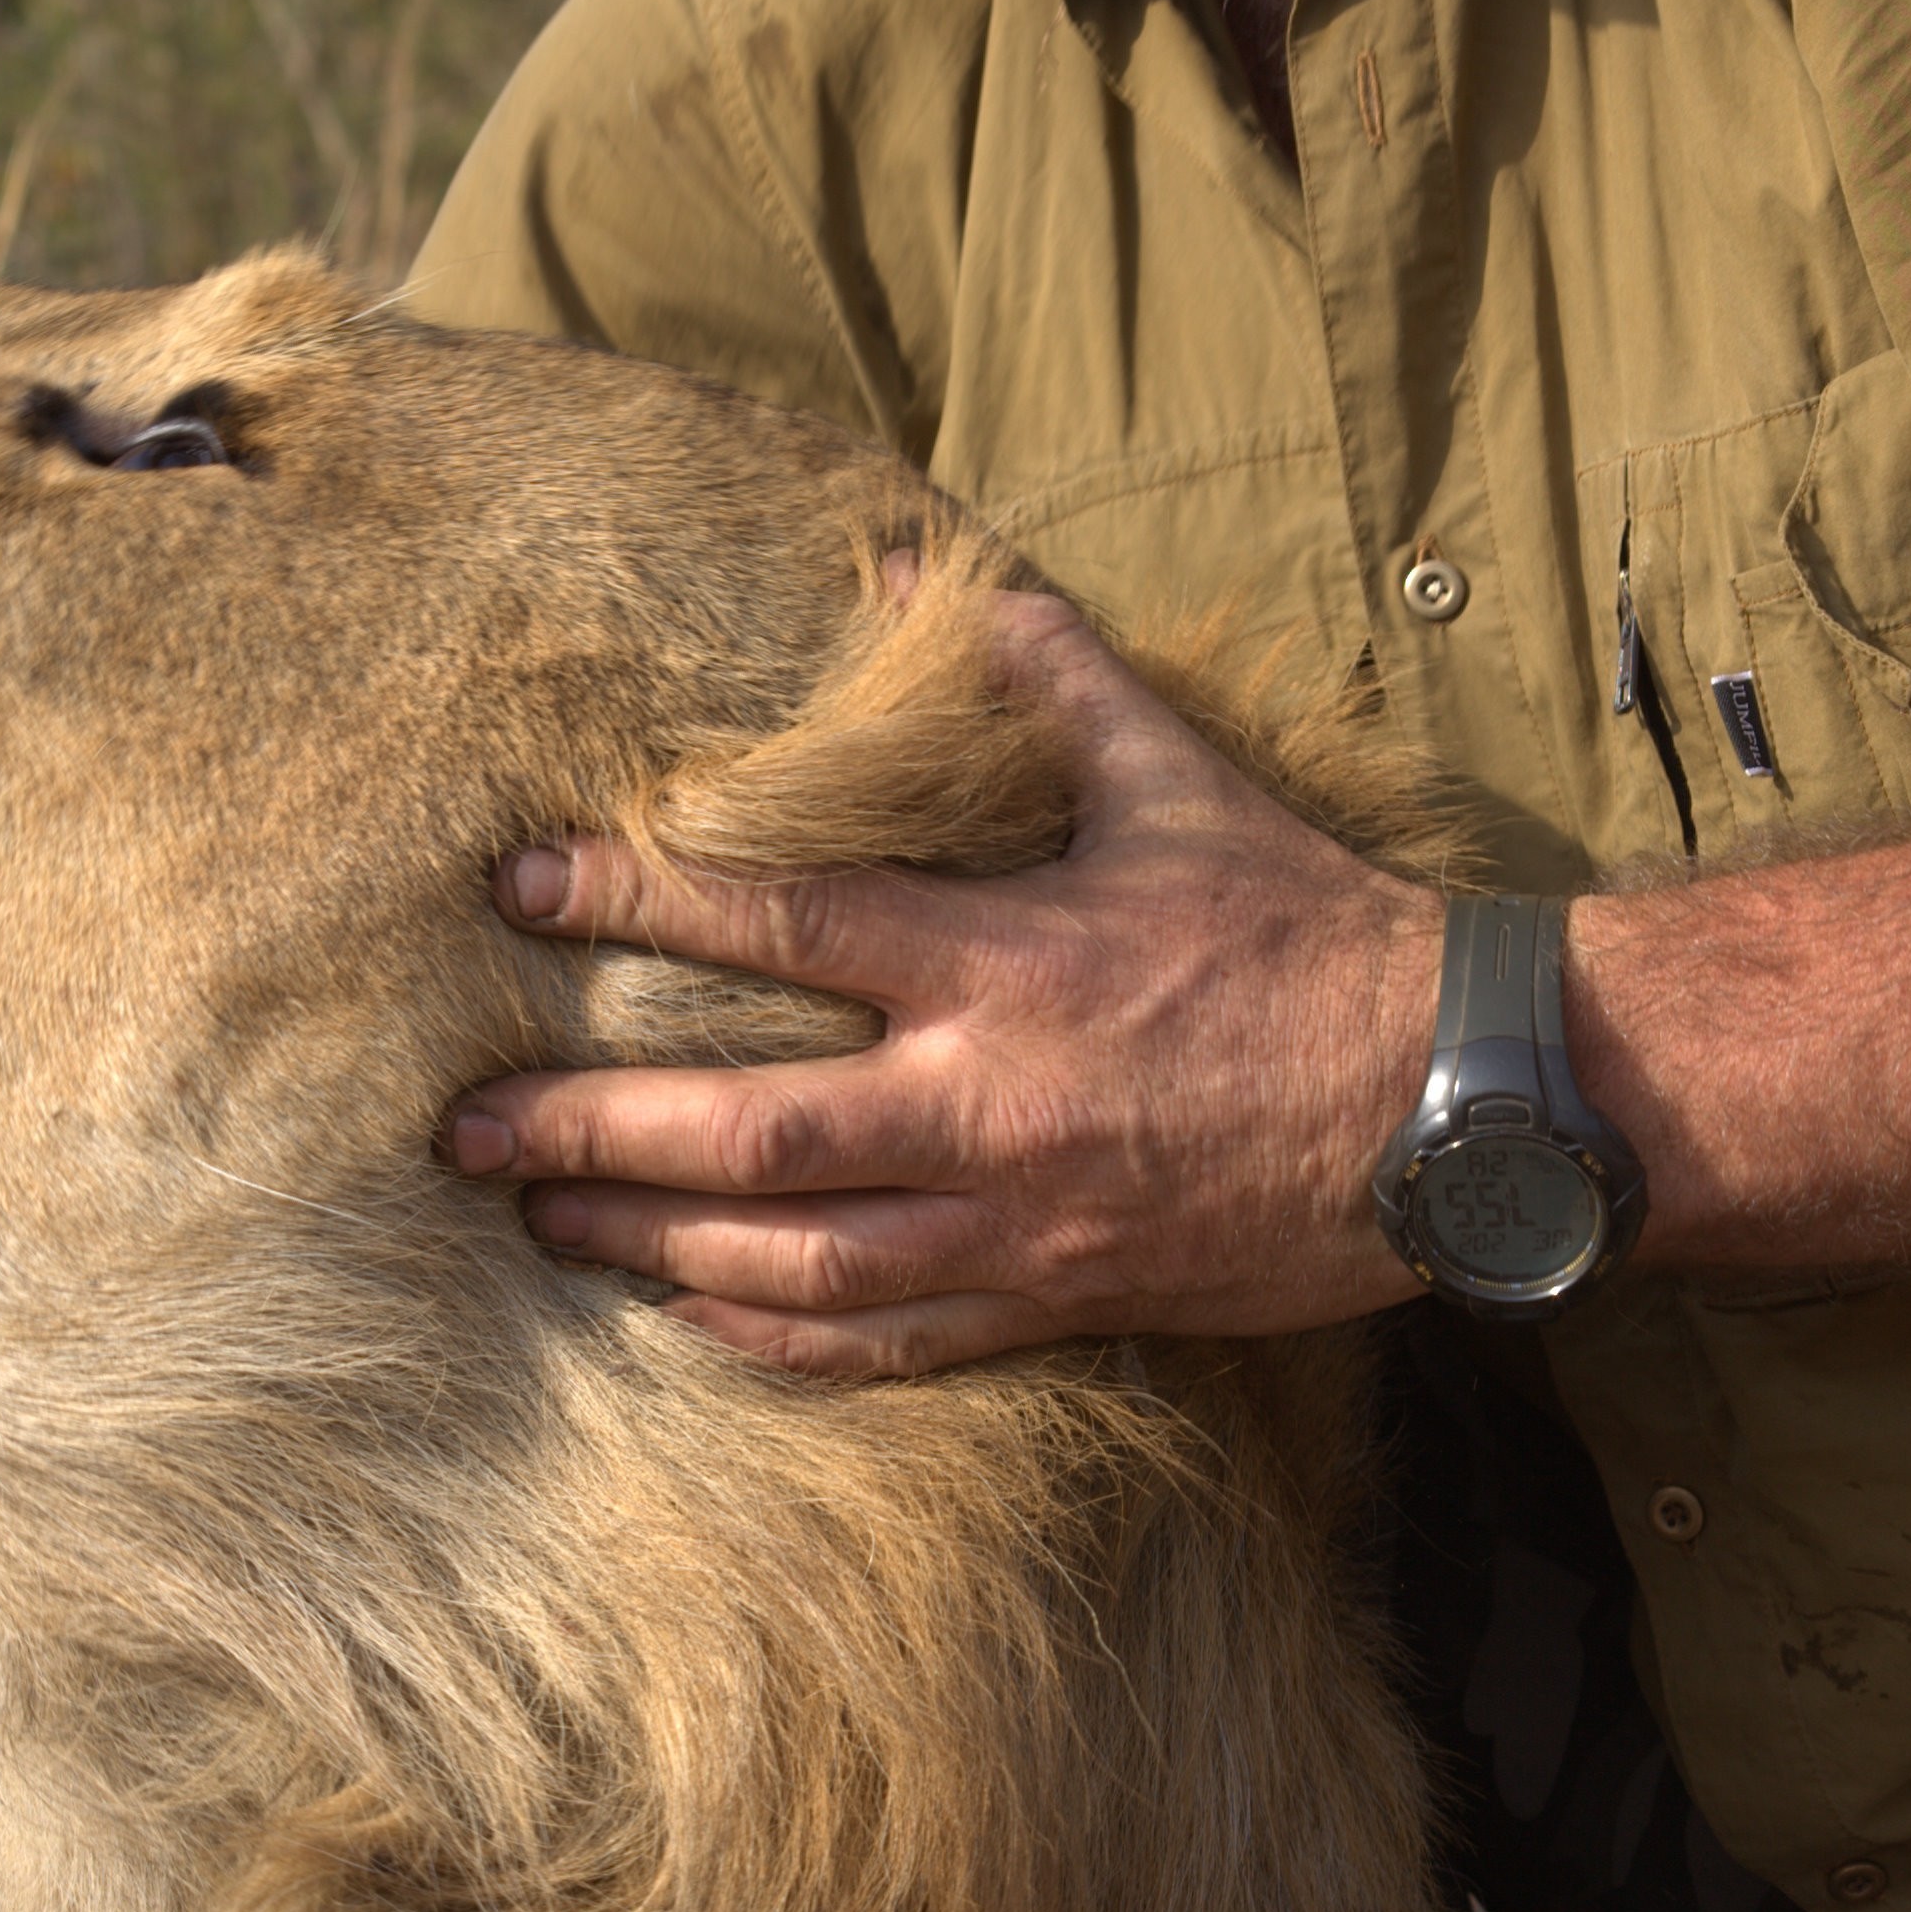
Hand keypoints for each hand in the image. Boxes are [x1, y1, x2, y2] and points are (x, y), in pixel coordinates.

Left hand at [446, 594, 1436, 1375]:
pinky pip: (888, 1343)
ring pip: (792, 1258)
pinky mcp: (1061, 1299)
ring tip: (541, 1217)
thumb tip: (946, 568)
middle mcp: (991, 1105)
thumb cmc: (1313, 932)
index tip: (520, 891)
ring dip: (648, 1240)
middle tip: (458, 1129)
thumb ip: (1051, 681)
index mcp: (1007, 962)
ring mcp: (1020, 1221)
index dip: (636, 903)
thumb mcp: (1181, 783)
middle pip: (743, 1131)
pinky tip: (687, 1317)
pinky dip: (774, 1339)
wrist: (1452, 1102)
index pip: (780, 927)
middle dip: (585, 1129)